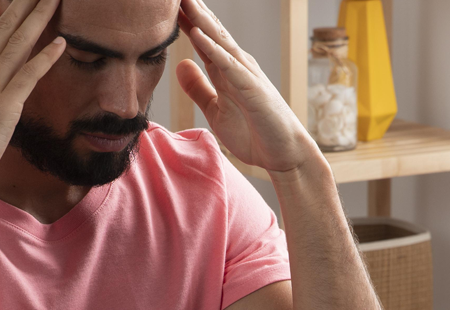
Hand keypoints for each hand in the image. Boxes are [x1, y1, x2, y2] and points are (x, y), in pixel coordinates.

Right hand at [0, 0, 64, 195]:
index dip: (3, 21)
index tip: (17, 4)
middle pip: (2, 33)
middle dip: (22, 7)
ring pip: (16, 45)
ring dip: (37, 20)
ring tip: (51, 0)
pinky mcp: (4, 106)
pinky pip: (28, 75)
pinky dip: (45, 57)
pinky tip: (61, 42)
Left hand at [175, 0, 318, 172]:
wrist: (282, 154)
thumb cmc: (253, 132)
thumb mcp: (215, 109)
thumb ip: (198, 88)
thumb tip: (180, 64)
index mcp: (226, 70)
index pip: (202, 38)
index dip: (185, 20)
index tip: (167, 5)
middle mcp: (236, 65)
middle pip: (210, 31)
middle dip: (193, 10)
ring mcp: (245, 74)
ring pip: (219, 40)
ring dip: (201, 20)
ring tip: (184, 1)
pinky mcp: (251, 88)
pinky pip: (228, 65)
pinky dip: (213, 49)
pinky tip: (198, 35)